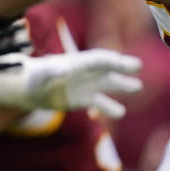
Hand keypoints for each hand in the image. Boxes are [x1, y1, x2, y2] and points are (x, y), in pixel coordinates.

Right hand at [0, 19, 31, 90]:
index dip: (9, 26)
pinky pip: (0, 68)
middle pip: (4, 40)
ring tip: (31, 45)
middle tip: (29, 32)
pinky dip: (11, 66)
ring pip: (5, 52)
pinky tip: (22, 65)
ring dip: (18, 48)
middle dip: (17, 37)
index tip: (21, 21)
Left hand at [0, 46, 142, 118]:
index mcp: (76, 62)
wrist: (32, 90)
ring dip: (122, 85)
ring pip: (109, 84)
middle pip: (107, 67)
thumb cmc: (34, 78)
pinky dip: (111, 107)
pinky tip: (120, 112)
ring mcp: (87, 85)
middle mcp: (85, 72)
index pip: (96, 58)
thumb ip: (49, 71)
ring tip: (137, 87)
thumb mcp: (39, 75)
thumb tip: (60, 71)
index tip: (122, 60)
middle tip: (137, 66)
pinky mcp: (86, 99)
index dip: (109, 59)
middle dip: (122, 66)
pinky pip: (102, 103)